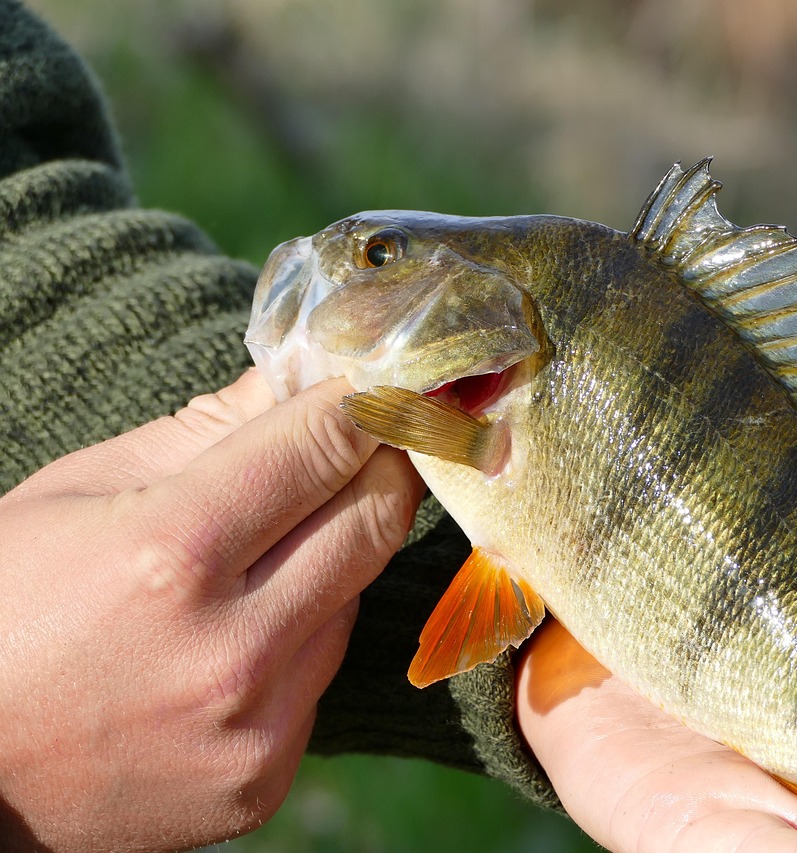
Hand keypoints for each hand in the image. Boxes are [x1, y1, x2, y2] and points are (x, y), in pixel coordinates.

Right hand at [0, 370, 422, 852]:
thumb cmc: (4, 606)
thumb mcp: (79, 491)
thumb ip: (206, 429)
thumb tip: (305, 373)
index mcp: (170, 554)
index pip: (325, 447)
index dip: (363, 406)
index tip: (378, 390)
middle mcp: (229, 648)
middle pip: (376, 522)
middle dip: (381, 469)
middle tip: (373, 446)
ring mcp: (255, 726)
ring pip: (354, 599)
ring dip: (330, 560)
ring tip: (259, 557)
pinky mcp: (264, 780)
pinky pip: (320, 674)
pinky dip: (298, 640)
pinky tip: (233, 639)